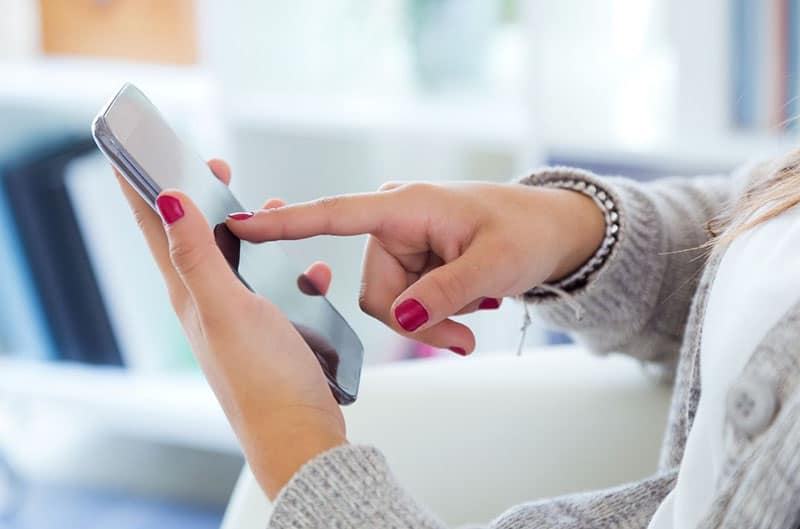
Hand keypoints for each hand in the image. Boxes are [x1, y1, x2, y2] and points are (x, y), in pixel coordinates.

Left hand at [115, 160, 343, 498]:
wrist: (300, 434)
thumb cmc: (264, 378)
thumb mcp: (227, 309)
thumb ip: (198, 257)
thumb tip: (170, 200)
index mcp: (191, 293)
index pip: (157, 230)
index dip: (147, 188)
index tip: (140, 153)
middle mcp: (211, 303)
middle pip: (198, 238)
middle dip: (204, 197)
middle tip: (215, 165)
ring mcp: (242, 318)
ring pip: (243, 260)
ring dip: (254, 231)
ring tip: (272, 208)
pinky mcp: (274, 331)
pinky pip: (281, 290)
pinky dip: (295, 273)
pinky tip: (314, 273)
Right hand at [227, 181, 605, 353]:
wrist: (553, 232)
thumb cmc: (528, 232)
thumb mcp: (493, 265)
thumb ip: (443, 293)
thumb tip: (402, 320)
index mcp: (406, 206)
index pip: (335, 214)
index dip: (287, 224)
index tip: (241, 224)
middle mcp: (395, 222)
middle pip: (373, 291)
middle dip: (416, 320)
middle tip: (462, 337)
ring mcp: (403, 244)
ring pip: (389, 304)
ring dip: (431, 320)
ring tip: (474, 313)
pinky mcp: (412, 261)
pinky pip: (405, 303)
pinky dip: (434, 315)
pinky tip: (468, 304)